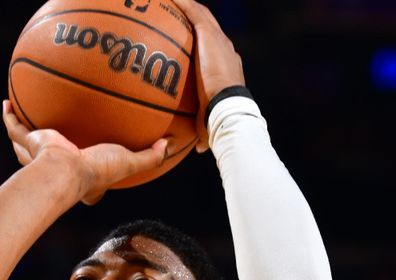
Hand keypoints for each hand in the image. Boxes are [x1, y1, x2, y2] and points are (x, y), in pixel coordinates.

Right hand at [2, 101, 167, 204]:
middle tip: (55, 142)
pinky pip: (15, 129)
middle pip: (54, 162)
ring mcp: (39, 156)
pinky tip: (6, 104)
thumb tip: (168, 145)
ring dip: (25, 133)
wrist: (65, 170)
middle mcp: (57, 169)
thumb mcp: (129, 162)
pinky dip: (10, 118)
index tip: (95, 177)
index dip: (93, 189)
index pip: (88, 188)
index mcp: (82, 180)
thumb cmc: (96, 170)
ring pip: (28, 144)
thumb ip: (149, 156)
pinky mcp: (29, 143)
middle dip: (53, 155)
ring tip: (24, 119)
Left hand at [174, 0, 245, 152]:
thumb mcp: (209, 125)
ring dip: (185, 6)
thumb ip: (203, 133)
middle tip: (175, 15)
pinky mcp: (208, 34)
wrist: (227, 110)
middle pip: (208, 27)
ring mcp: (218, 40)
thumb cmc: (219, 121)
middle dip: (194, 19)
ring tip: (167, 1)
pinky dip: (180, 4)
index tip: (190, 43)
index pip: (214, 50)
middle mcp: (225, 49)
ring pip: (200, 15)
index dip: (204, 44)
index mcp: (226, 67)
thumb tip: (200, 150)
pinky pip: (192, 12)